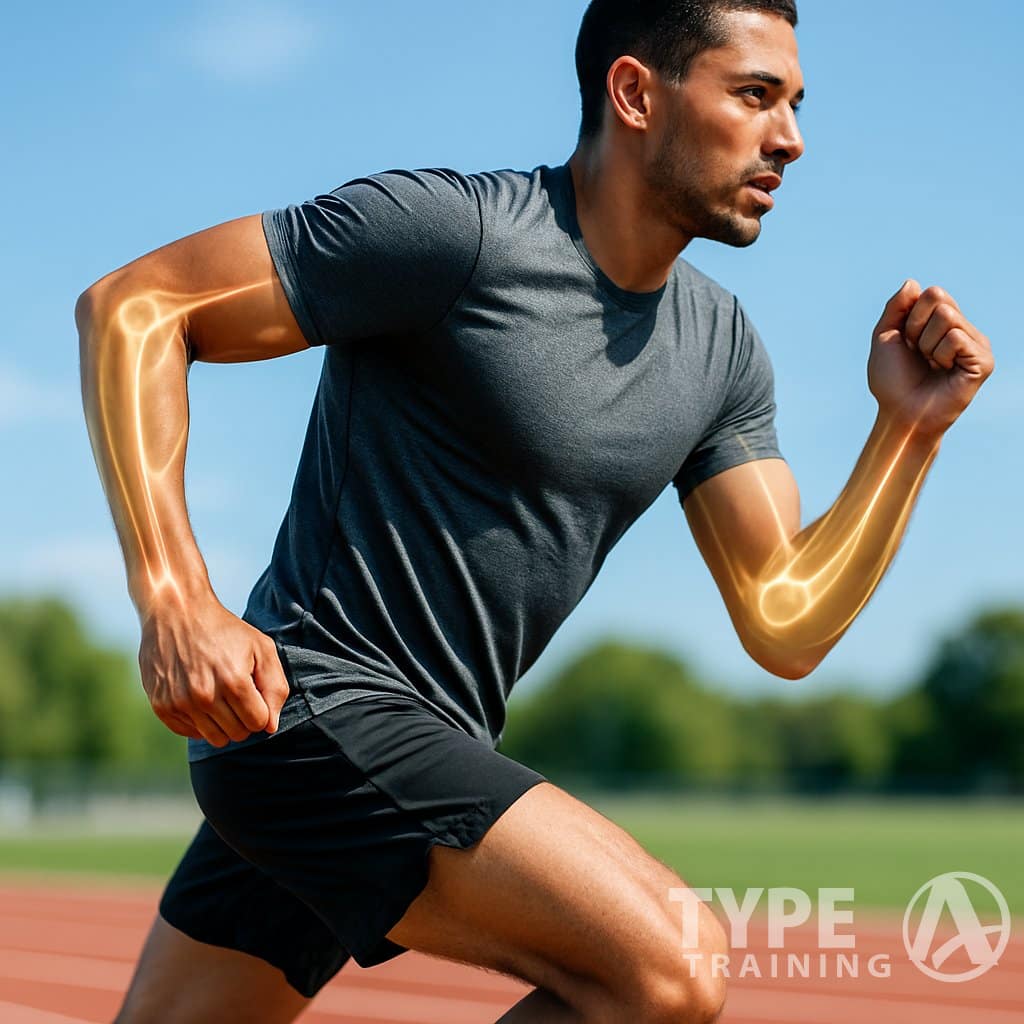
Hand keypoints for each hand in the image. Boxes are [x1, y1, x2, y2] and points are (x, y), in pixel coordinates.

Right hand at [138, 592, 290, 745]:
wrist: (177, 611)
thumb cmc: (225, 630)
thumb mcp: (262, 648)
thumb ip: (275, 688)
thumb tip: (270, 726)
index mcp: (234, 682)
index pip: (258, 723)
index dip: (261, 711)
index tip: (254, 694)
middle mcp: (205, 696)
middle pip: (237, 734)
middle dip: (244, 718)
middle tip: (238, 695)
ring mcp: (180, 703)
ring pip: (214, 739)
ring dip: (223, 723)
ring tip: (221, 697)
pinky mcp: (161, 706)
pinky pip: (190, 733)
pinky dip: (200, 722)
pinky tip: (201, 698)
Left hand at [868, 280, 993, 436]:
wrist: (901, 413)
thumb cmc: (892, 381)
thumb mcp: (885, 337)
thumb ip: (895, 307)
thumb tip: (913, 282)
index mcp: (942, 323)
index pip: (931, 293)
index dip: (910, 317)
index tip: (906, 342)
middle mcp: (962, 329)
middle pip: (940, 299)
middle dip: (916, 327)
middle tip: (917, 354)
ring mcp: (975, 344)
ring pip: (948, 317)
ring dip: (927, 344)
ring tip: (930, 364)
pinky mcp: (983, 360)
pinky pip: (956, 337)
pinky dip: (940, 354)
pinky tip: (944, 372)